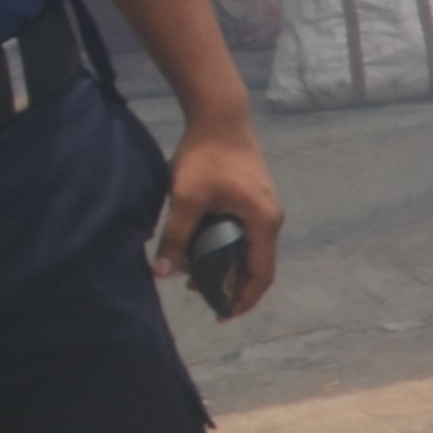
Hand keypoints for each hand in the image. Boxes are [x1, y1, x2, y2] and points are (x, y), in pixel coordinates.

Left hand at [156, 114, 283, 315]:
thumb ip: (176, 237)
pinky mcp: (255, 199)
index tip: (222, 316)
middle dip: (233, 286)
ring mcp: (265, 208)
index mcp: (263, 223)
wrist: (220, 116)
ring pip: (252, 250)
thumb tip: (161, 273)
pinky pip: (247, 235)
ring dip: (229, 266)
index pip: (261, 275)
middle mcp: (271, 219)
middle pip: (259, 266)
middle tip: (203, 298)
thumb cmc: (206, 157)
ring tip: (197, 275)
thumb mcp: (186, 198)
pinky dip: (229, 249)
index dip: (244, 299)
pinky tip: (204, 246)